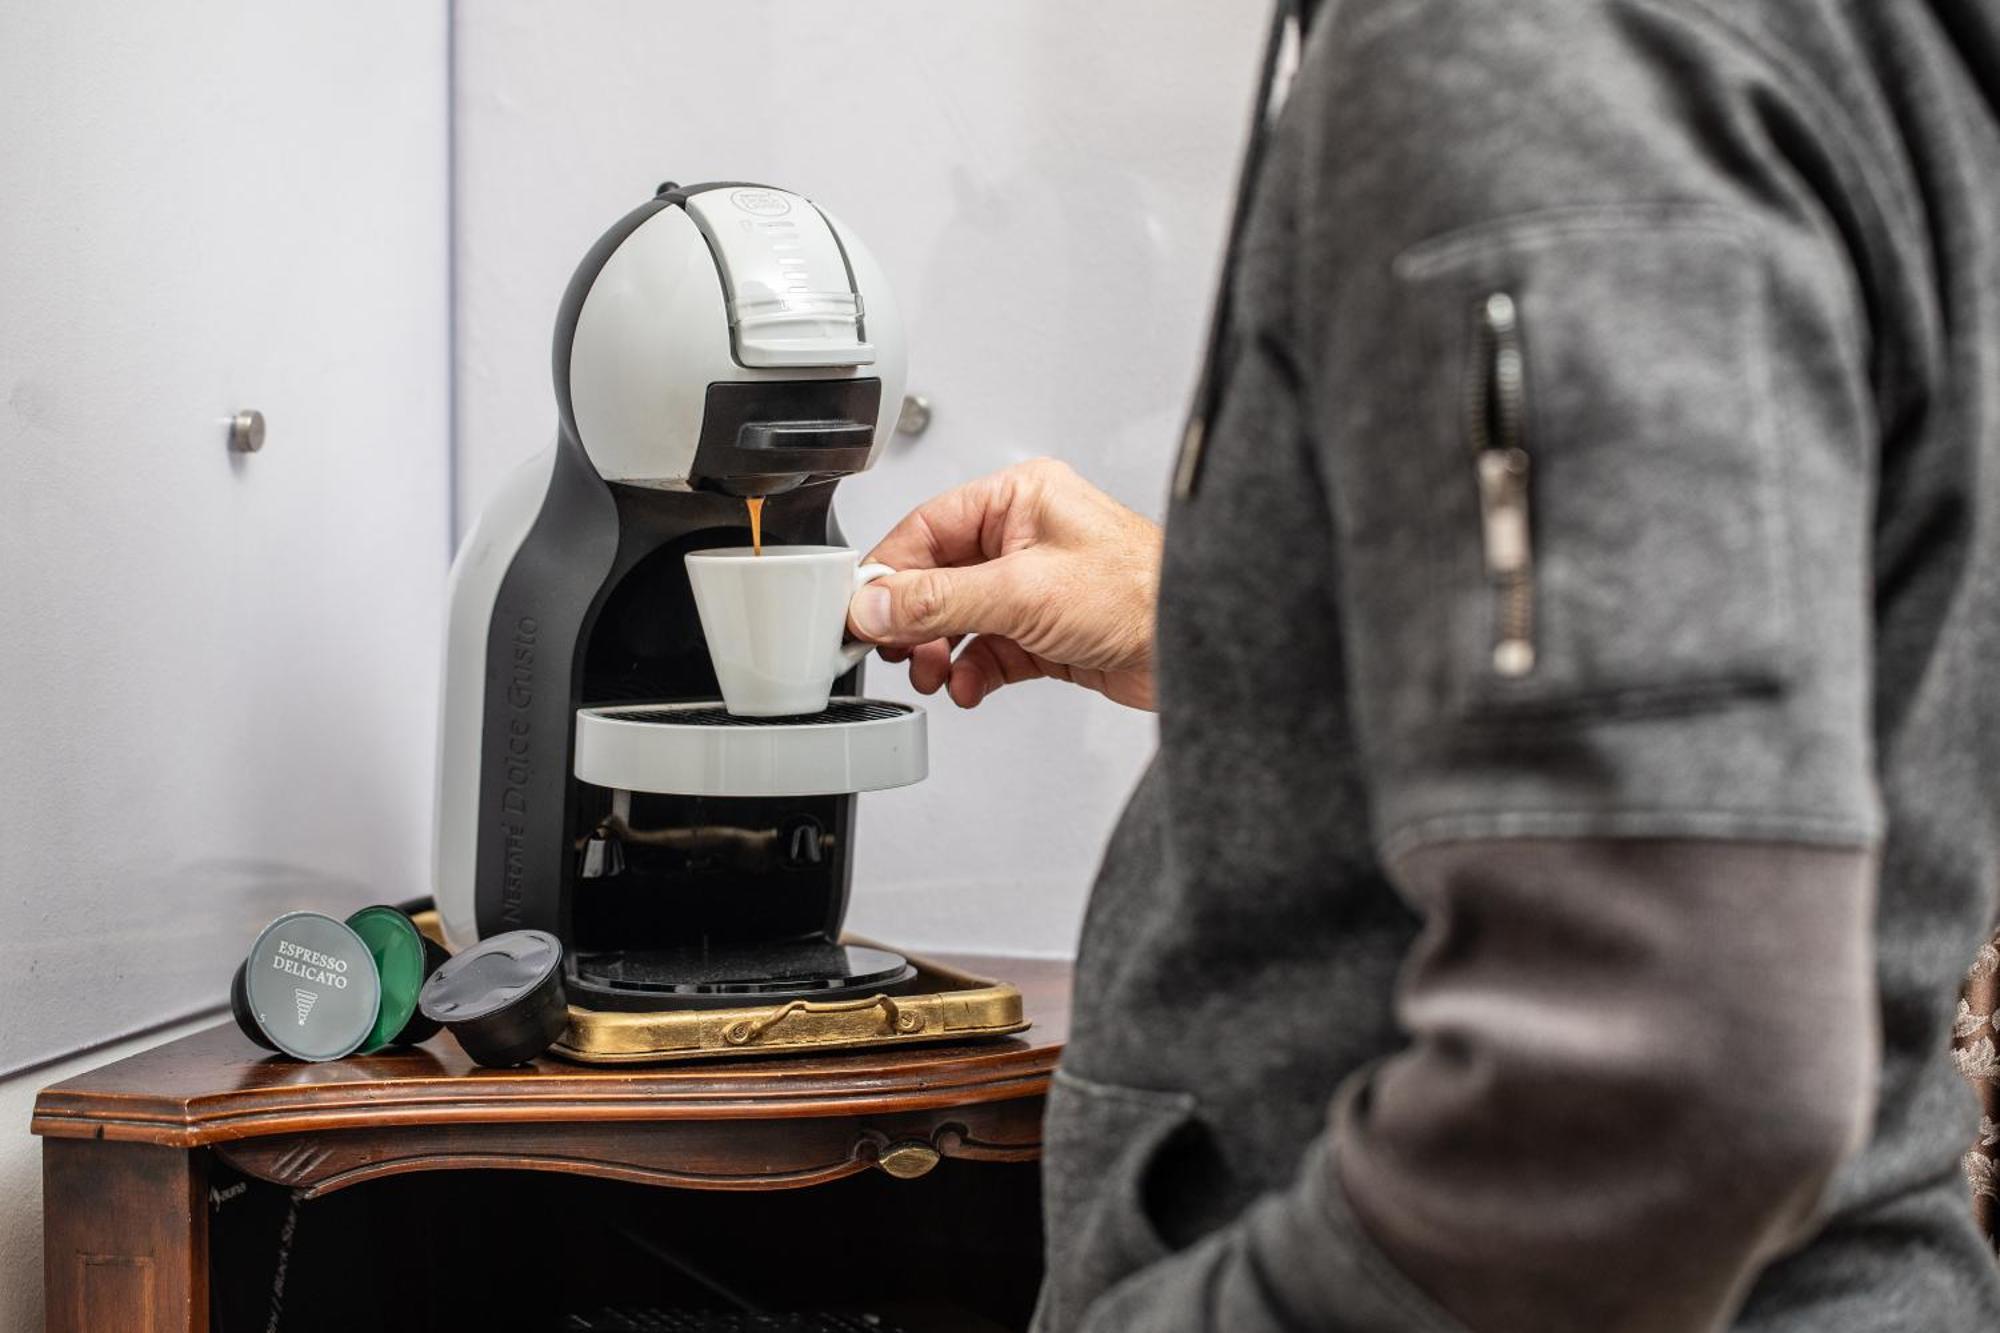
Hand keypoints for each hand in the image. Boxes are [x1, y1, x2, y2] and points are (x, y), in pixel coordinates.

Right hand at [847, 458, 1161, 709]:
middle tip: (894, 649)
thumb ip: (939, 600)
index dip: (890, 571)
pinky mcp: (1047, 631)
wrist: (1196, 648)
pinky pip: (988, 650)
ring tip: (932, 673)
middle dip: (913, 620)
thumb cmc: (1140, 594)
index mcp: (1020, 498)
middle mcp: (1026, 536)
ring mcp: (1036, 586)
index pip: (929, 527)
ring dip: (938, 651)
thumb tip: (877, 603)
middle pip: (938, 577)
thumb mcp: (1022, 592)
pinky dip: (972, 671)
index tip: (858, 609)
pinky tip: (969, 686)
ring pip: (959, 619)